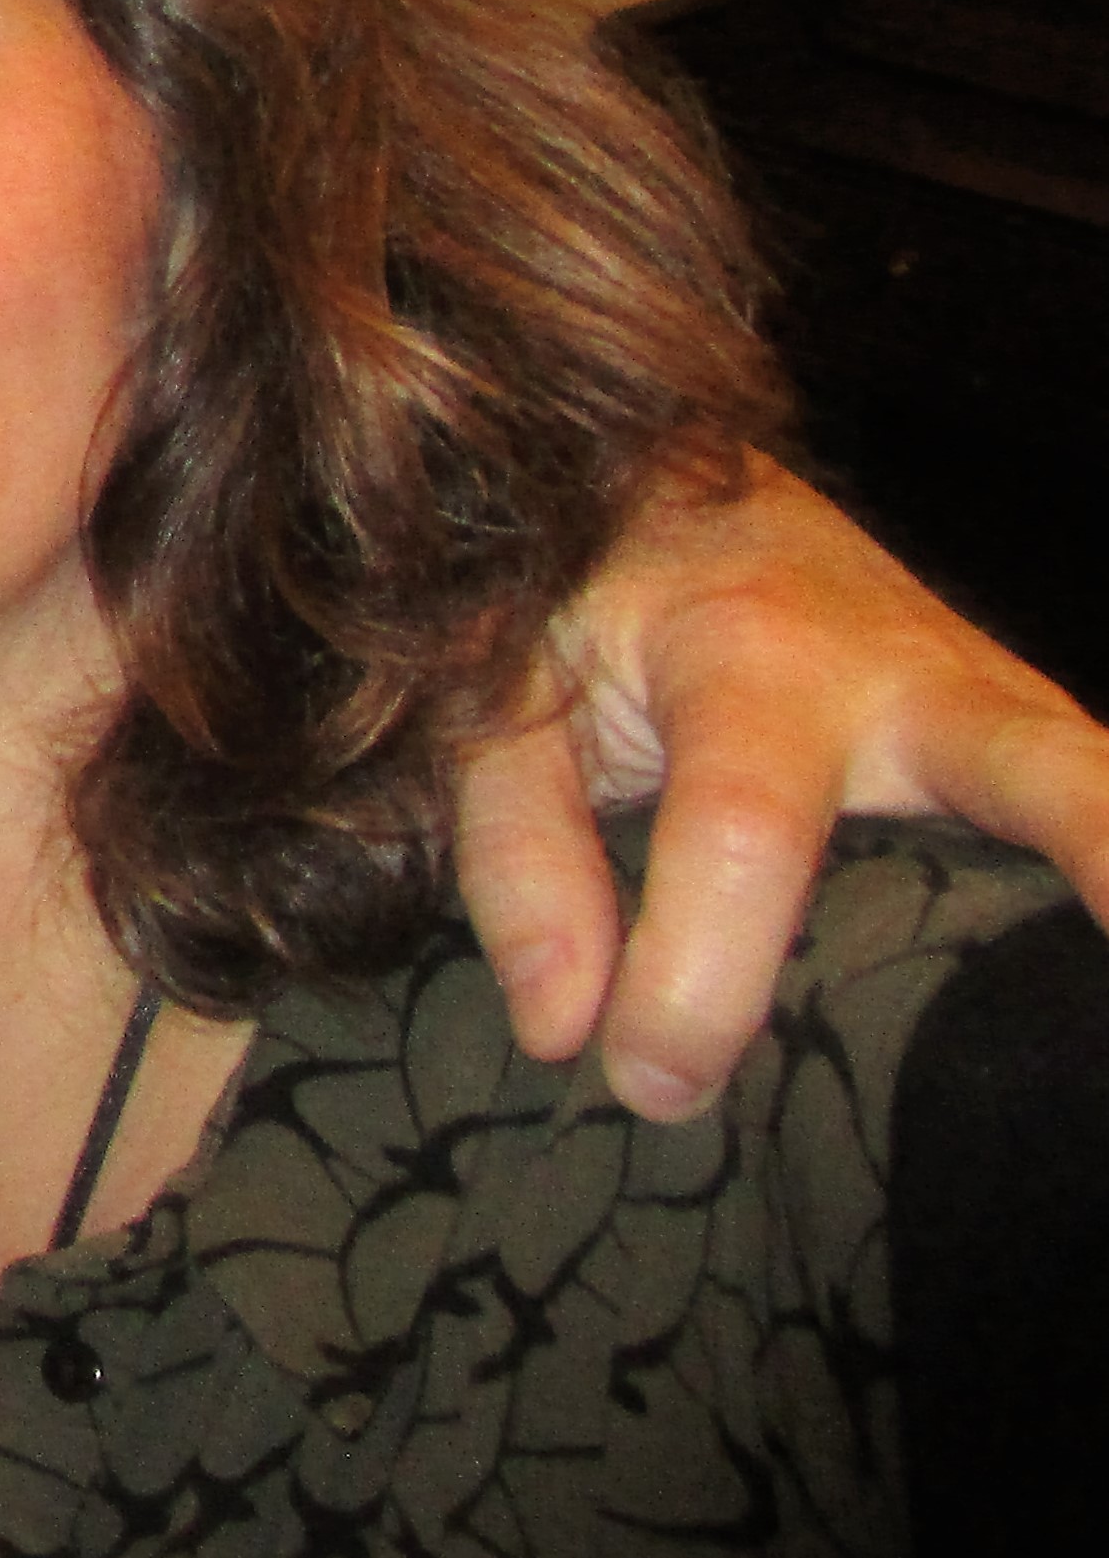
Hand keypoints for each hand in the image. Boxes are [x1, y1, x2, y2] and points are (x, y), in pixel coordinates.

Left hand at [446, 455, 1108, 1118]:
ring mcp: (996, 710)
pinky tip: (1103, 961)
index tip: (648, 1083)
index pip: (745, 834)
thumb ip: (522, 857)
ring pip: (1096, 786)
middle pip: (1042, 771)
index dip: (700, 980)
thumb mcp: (508, 699)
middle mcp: (910, 676)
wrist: (672, 475)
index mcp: (751, 658)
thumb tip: (570, 1033)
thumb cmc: (583, 601)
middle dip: (1104, 852)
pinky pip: (1086, 809)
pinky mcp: (1029, 743)